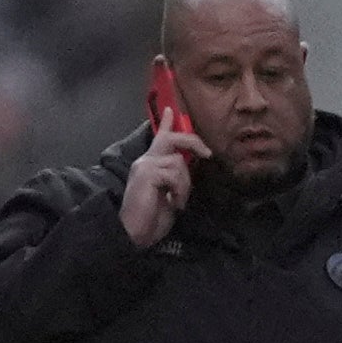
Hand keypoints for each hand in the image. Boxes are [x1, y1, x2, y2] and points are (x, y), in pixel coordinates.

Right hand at [118, 114, 204, 247]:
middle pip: (172, 139)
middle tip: (207, 154)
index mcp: (149, 164)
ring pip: (179, 162)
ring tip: (178, 201)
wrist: (134, 232)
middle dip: (192, 142)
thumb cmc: (151, 217)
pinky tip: (174, 203)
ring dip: (185, 184)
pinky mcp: (148, 174)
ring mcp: (145, 166)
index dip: (167, 123)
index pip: (159, 138)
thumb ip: (175, 177)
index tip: (172, 109)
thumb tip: (189, 165)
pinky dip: (180, 190)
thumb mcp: (169, 193)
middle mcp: (145, 161)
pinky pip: (175, 174)